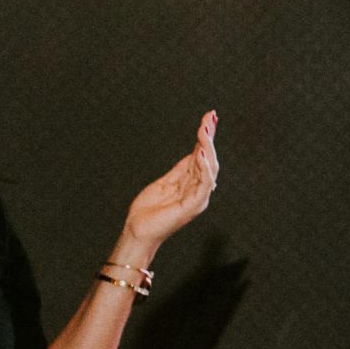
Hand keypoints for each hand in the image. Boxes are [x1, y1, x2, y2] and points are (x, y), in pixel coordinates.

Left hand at [121, 111, 219, 256]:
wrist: (138, 231)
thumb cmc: (149, 211)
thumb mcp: (165, 182)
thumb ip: (181, 169)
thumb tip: (195, 150)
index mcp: (192, 183)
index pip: (202, 155)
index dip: (207, 136)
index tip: (210, 116)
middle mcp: (199, 189)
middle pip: (209, 158)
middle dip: (210, 137)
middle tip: (209, 118)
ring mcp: (198, 197)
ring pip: (210, 168)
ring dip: (208, 147)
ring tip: (204, 130)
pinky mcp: (194, 205)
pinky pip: (205, 184)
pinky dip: (205, 168)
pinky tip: (201, 153)